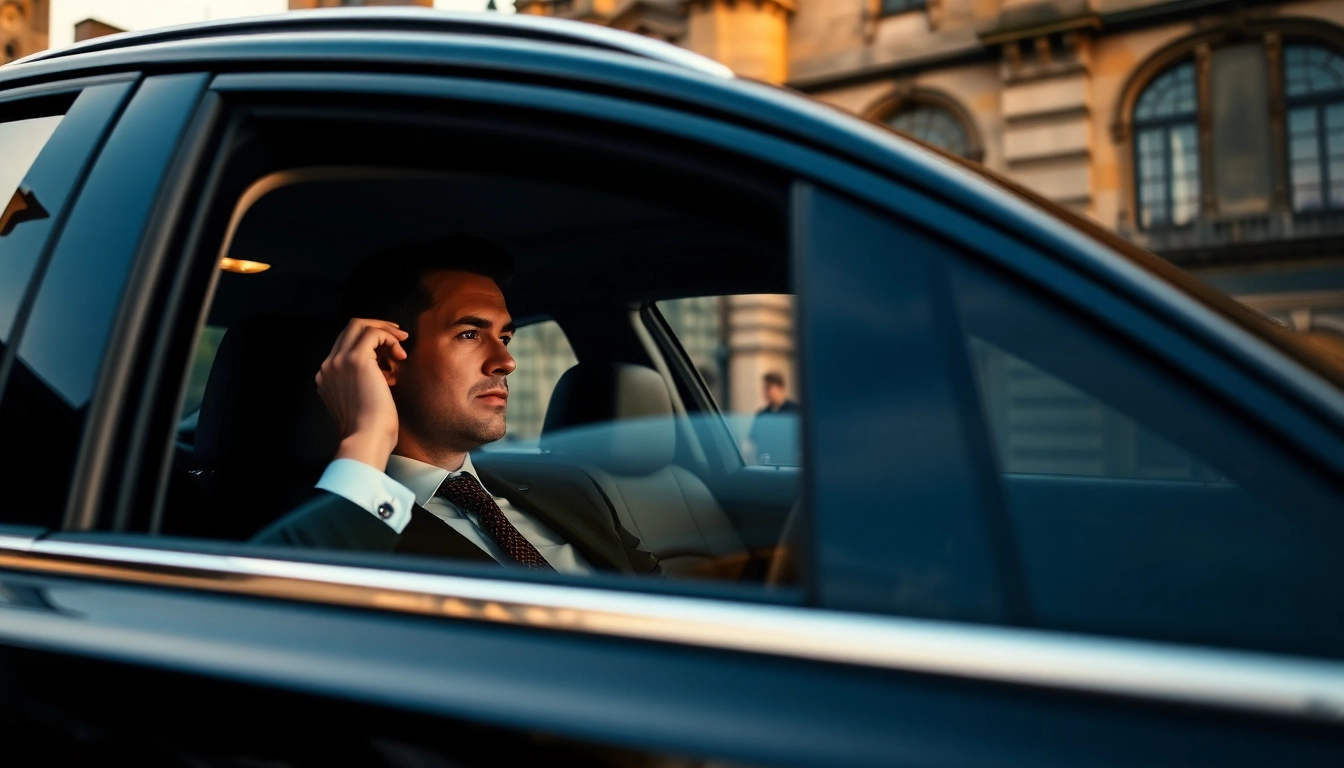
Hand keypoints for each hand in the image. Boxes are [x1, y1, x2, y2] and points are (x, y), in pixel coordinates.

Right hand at [315, 318, 408, 470]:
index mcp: (327, 377)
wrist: (367, 439)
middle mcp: (328, 366)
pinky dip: (389, 338)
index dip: (370, 344)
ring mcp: (339, 362)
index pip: (346, 345)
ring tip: (401, 350)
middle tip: (398, 338)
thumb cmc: (371, 429)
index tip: (389, 351)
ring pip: (359, 325)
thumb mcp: (362, 402)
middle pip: (349, 330)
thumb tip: (383, 368)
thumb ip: (363, 382)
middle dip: (377, 329)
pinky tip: (400, 355)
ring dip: (385, 332)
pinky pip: (372, 333)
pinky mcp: (355, 360)